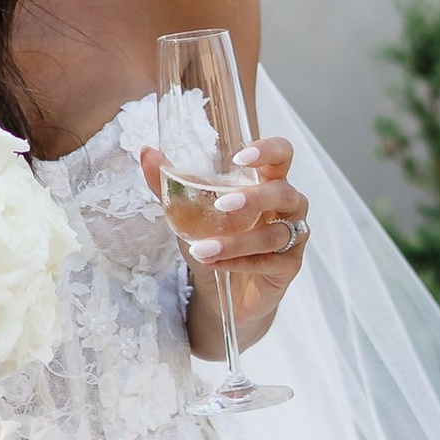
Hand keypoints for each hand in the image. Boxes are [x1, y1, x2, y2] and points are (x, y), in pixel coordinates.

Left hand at [139, 135, 309, 346]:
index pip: (281, 153)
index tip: (240, 157)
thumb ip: (171, 182)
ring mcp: (292, 236)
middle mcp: (287, 205)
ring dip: (237, 241)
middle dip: (254, 197)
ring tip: (202, 249)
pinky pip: (268, 262)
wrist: (222, 290)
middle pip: (285, 192)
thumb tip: (147, 152)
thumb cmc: (214, 237)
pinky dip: (237, 262)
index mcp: (267, 180)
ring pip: (274, 234)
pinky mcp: (289, 267)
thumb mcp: (189, 210)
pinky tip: (212, 263)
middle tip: (223, 205)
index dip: (267, 150)